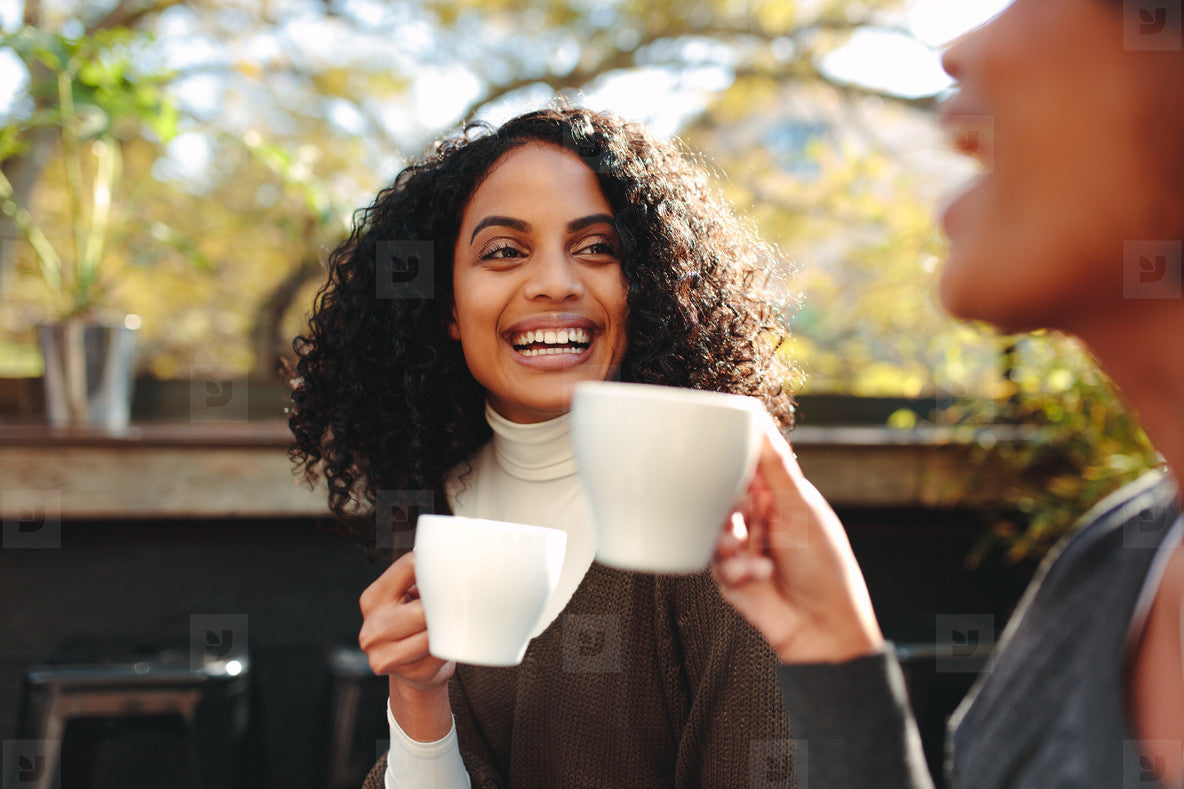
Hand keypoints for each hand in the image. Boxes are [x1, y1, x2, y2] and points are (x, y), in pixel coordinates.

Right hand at [359, 551, 454, 740]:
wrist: (415, 672)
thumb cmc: (416, 626)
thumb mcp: (408, 597)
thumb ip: (420, 578)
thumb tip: (455, 552)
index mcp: (372, 599)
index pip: (409, 566)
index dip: (436, 565)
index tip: (457, 564)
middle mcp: (372, 628)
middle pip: (424, 607)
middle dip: (445, 605)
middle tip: (465, 600)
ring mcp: (385, 655)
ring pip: (432, 634)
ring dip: (449, 627)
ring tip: (457, 621)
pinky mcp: (407, 674)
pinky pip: (440, 653)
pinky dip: (450, 646)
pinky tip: (452, 642)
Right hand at [711, 414, 884, 663]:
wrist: (823, 629)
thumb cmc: (826, 569)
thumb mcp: (801, 508)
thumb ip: (774, 466)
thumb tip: (759, 421)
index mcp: (778, 498)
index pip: (745, 467)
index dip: (728, 460)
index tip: (709, 448)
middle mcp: (758, 521)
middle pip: (720, 498)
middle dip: (722, 505)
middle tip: (736, 512)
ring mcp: (743, 549)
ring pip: (711, 530)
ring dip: (725, 540)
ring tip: (743, 551)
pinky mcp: (730, 577)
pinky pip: (714, 563)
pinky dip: (733, 568)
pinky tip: (756, 575)